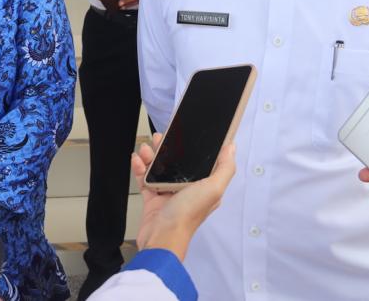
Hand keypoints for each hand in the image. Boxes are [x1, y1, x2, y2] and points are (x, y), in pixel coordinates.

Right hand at [135, 133, 236, 259]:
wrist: (161, 237)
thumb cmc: (188, 214)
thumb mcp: (213, 189)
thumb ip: (225, 168)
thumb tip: (232, 147)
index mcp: (205, 187)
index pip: (202, 161)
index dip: (195, 147)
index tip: (187, 132)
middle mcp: (188, 189)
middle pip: (178, 162)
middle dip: (168, 148)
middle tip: (159, 138)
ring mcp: (169, 193)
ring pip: (160, 168)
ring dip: (151, 156)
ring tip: (145, 149)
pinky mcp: (153, 198)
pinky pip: (146, 178)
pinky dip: (140, 168)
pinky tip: (136, 159)